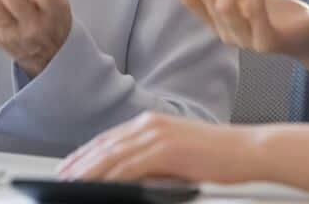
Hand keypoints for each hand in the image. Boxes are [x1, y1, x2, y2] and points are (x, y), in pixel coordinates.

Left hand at [58, 111, 255, 183]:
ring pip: (111, 156)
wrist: (249, 151)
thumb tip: (128, 177)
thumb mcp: (179, 156)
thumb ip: (152, 161)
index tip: (69, 167)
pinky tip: (96, 186)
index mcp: (153, 122)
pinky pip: (128, 166)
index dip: (86, 154)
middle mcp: (150, 123)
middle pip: (104, 145)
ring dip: (86, 172)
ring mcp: (157, 134)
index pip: (110, 139)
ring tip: (69, 184)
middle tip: (59, 177)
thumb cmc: (220, 157)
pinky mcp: (165, 149)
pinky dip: (108, 177)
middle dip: (79, 163)